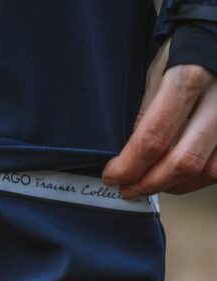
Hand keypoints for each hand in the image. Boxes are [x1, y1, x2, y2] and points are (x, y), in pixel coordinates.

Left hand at [102, 41, 216, 197]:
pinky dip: (196, 179)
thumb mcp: (155, 74)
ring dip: (174, 185)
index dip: (128, 166)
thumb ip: (145, 116)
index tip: (112, 176)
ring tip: (150, 183)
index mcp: (188, 80)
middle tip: (128, 189)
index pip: (153, 139)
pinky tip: (176, 177)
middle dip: (149, 184)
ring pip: (208, 170)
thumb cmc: (184, 51)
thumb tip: (128, 158)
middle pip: (184, 161)